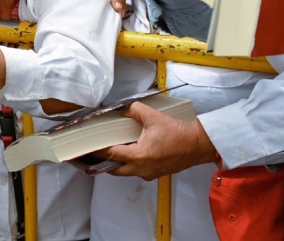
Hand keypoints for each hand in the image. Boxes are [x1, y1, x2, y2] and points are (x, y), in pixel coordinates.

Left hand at [97, 102, 217, 179]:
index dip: (96, 151)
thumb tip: (123, 109)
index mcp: (139, 156)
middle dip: (101, 162)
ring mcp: (149, 173)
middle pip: (114, 169)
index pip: (110, 154)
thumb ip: (135, 110)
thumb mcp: (154, 117)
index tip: (85, 148)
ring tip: (106, 153)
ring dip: (115, 164)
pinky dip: (129, 164)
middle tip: (91, 154)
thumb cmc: (178, 132)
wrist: (199, 145)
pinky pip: (137, 171)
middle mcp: (141, 169)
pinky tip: (127, 153)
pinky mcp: (156, 174)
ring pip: (125, 172)